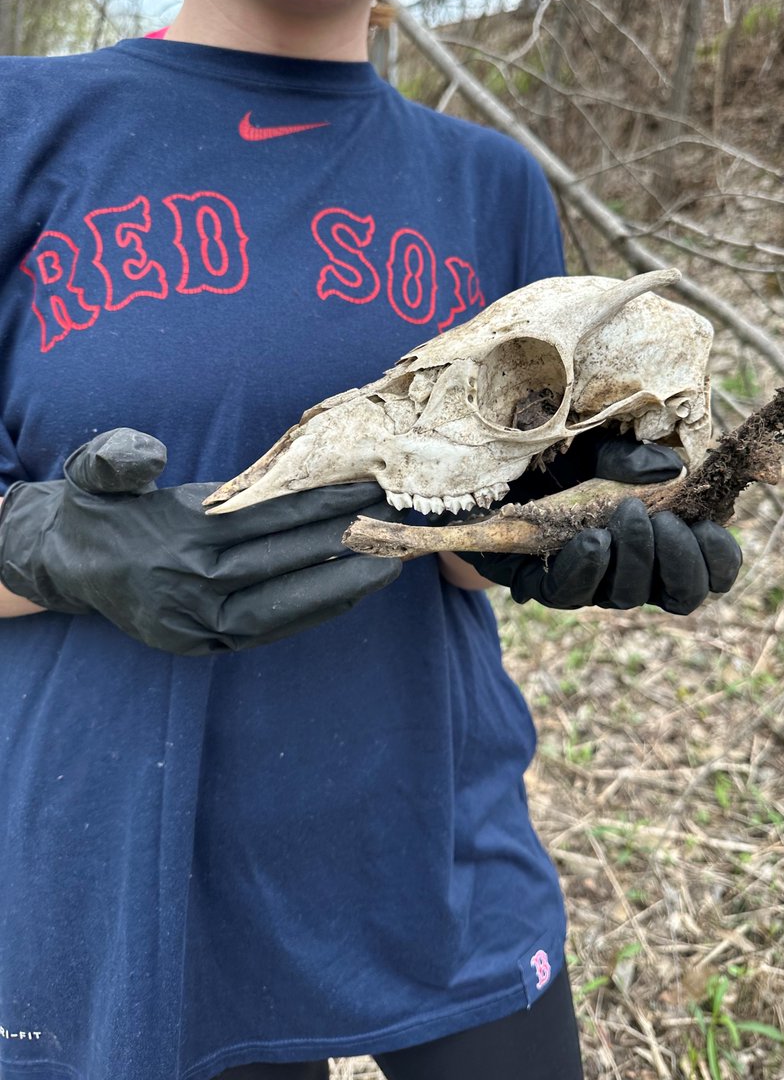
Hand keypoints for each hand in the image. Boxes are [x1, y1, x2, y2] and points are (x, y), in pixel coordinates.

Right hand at [0, 428, 401, 653]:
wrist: (67, 561)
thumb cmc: (98, 506)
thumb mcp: (95, 469)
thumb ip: (118, 458)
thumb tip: (153, 459)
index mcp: (176, 534)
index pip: (263, 516)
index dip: (320, 501)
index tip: (367, 488)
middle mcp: (190, 583)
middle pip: (282, 560)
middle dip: (344, 540)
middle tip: (398, 523)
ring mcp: (198, 622)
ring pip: (282, 606)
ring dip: (341, 586)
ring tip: (391, 565)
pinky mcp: (204, 643)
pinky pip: (269, 630)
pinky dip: (313, 611)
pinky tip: (353, 592)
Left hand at [459, 431, 741, 613]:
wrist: (488, 463)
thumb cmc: (558, 450)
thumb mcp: (600, 442)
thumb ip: (633, 457)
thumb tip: (672, 471)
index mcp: (661, 538)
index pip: (709, 571)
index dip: (718, 559)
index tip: (708, 526)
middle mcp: (632, 569)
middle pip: (679, 596)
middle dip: (680, 562)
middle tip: (666, 522)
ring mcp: (589, 582)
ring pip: (626, 596)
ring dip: (636, 558)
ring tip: (628, 514)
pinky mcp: (539, 583)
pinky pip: (570, 592)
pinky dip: (587, 566)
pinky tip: (592, 540)